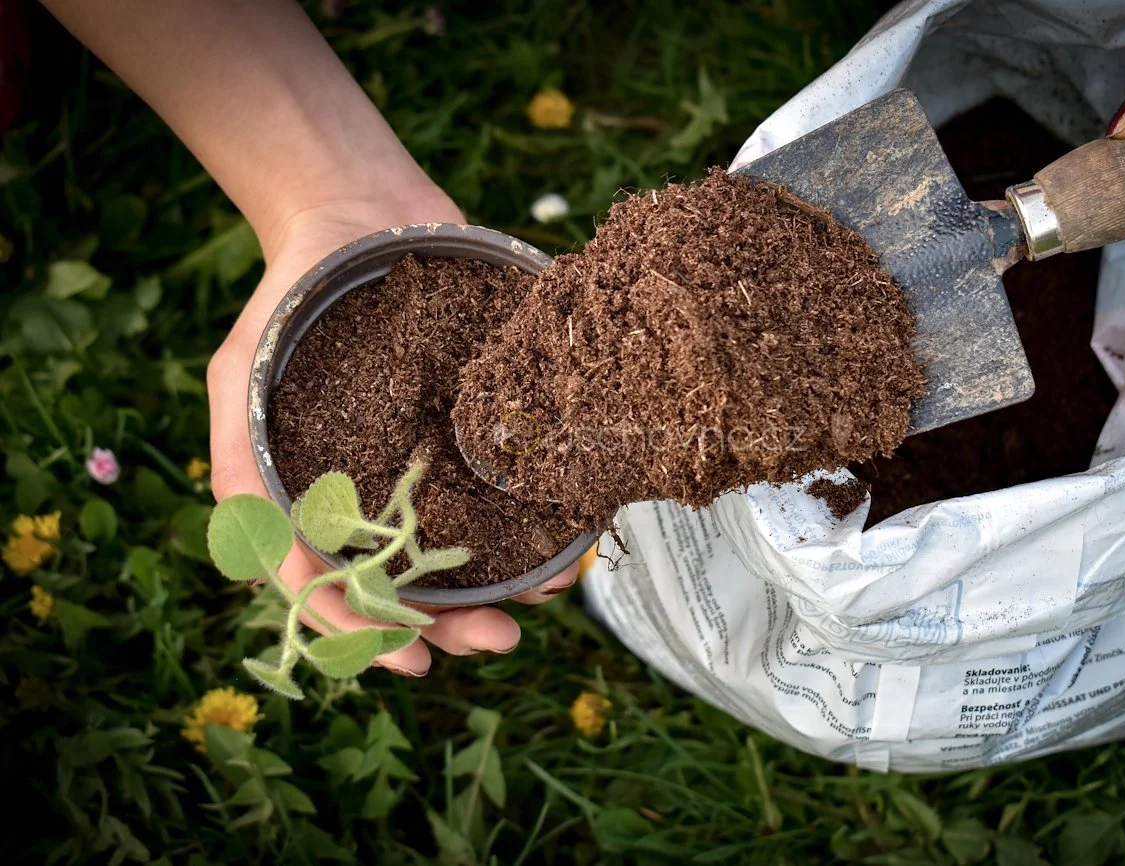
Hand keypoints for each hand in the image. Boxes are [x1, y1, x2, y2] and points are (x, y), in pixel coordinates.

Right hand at [207, 192, 578, 676]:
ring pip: (475, 543)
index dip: (376, 636)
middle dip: (458, 621)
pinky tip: (567, 532)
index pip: (348, 592)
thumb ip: (240, 467)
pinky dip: (539, 515)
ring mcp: (436, 461)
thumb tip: (270, 564)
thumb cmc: (291, 298)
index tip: (418, 664)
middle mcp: (385, 491)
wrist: (362, 213)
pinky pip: (513, 483)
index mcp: (324, 500)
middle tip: (501, 639)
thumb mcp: (241, 379)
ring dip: (509, 580)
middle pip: (419, 580)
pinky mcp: (480, 428)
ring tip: (545, 594)